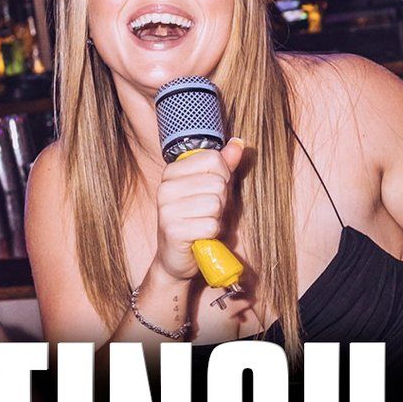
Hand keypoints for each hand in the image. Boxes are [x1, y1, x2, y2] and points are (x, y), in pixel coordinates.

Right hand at [155, 138, 243, 281]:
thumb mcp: (211, 189)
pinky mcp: (173, 231)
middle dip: (220, 201)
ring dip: (216, 218)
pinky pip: (211, 225)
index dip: (223, 177)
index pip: (213, 159)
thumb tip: (238, 144)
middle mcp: (165, 188)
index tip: (210, 192)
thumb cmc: (196, 220)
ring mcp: (166, 210)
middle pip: (217, 182)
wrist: (176, 257)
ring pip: (215, 204)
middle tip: (206, 213)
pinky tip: (200, 236)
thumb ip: (223, 166)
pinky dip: (212, 233)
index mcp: (172, 172)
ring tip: (202, 223)